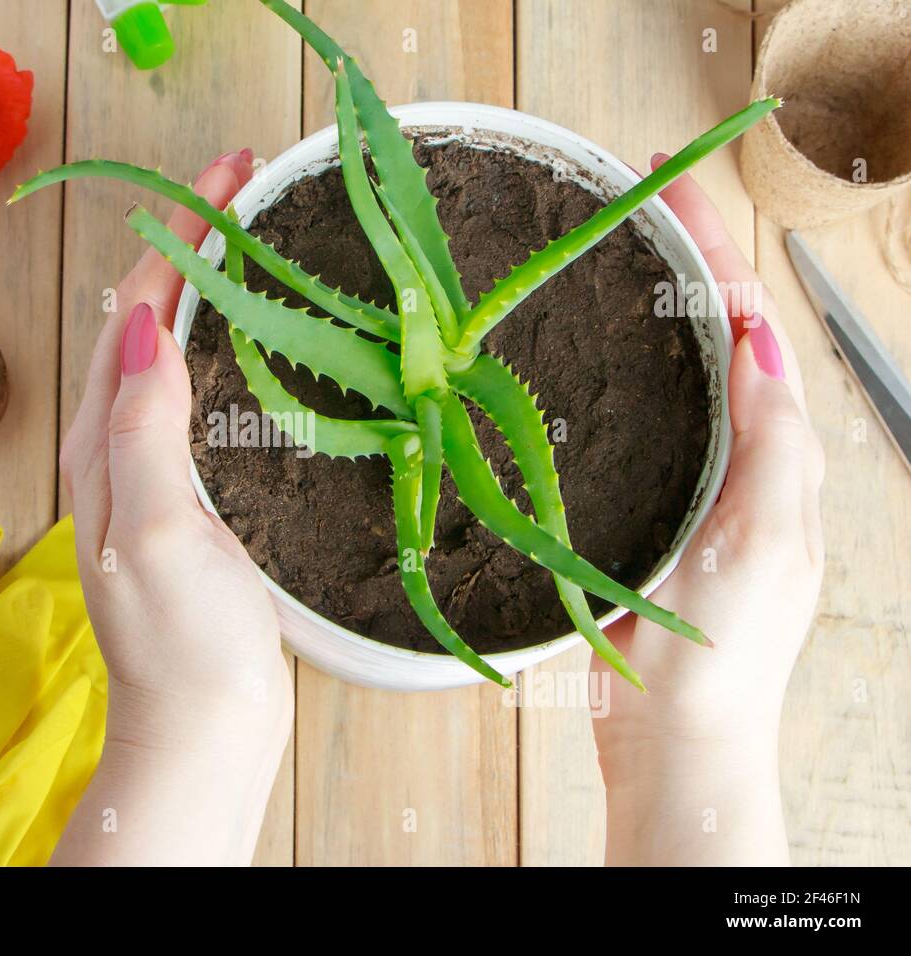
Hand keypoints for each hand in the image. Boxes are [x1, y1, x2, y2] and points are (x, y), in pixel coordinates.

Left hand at [51, 150, 292, 865]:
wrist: (202, 727)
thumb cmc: (183, 643)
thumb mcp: (156, 531)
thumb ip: (144, 429)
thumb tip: (150, 320)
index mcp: (102, 443)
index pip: (136, 309)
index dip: (180, 234)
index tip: (229, 174)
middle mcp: (113, 446)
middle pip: (144, 315)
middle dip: (188, 238)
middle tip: (243, 182)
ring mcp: (147, 471)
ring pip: (166, 348)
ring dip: (201, 282)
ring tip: (245, 233)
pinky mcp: (183, 495)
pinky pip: (190, 390)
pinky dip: (217, 339)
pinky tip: (246, 336)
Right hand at [590, 154, 825, 864]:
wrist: (676, 736)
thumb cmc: (719, 652)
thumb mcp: (762, 540)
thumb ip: (773, 443)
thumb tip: (761, 339)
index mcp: (778, 455)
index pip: (750, 324)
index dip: (715, 249)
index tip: (669, 188)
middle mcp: (743, 458)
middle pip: (720, 334)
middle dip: (690, 256)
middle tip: (639, 197)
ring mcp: (697, 481)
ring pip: (682, 372)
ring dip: (659, 304)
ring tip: (621, 250)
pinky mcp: (650, 508)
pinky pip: (645, 421)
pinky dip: (626, 371)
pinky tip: (592, 359)